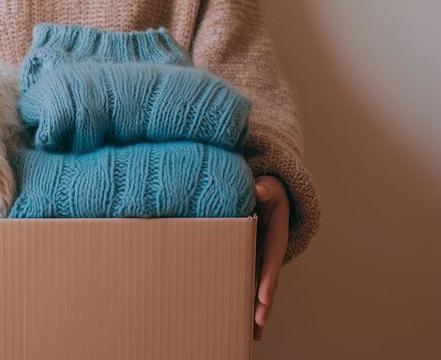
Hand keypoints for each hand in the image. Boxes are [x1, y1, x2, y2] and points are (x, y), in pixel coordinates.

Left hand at [252, 175, 289, 340]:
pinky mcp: (254, 260)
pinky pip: (251, 282)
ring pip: (261, 287)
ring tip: (252, 333)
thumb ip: (264, 189)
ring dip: (258, 309)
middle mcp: (271, 253)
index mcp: (276, 236)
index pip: (271, 260)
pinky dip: (248, 299)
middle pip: (269, 281)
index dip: (267, 279)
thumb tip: (258, 189)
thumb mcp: (270, 186)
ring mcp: (263, 259)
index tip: (263, 297)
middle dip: (264, 304)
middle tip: (257, 324)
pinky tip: (243, 319)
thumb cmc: (269, 190)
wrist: (272, 193)